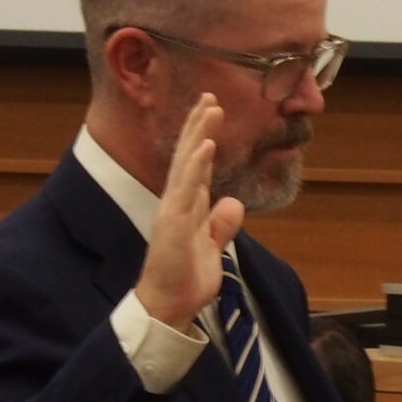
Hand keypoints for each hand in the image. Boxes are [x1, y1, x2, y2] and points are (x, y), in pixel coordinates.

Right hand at [135, 96, 244, 331]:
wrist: (169, 305)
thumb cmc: (186, 278)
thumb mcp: (211, 246)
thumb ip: (219, 224)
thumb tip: (232, 203)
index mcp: (186, 205)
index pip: (196, 164)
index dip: (202, 137)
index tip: (212, 111)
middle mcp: (177, 202)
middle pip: (189, 156)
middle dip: (198, 125)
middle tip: (210, 95)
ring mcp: (173, 210)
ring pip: (187, 165)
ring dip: (198, 135)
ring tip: (208, 108)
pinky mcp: (173, 223)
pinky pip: (186, 189)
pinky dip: (196, 165)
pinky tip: (205, 144)